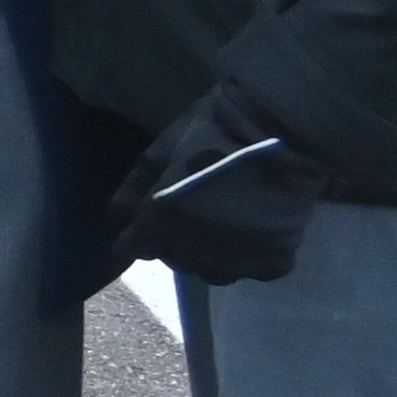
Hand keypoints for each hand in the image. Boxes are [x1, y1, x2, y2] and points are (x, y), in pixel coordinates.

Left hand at [113, 88, 323, 285]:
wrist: (280, 125)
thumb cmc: (212, 129)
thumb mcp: (160, 150)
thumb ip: (132, 189)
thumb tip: (116, 221)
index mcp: (159, 223)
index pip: (132, 247)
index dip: (138, 233)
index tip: (149, 220)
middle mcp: (193, 251)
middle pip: (173, 259)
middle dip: (173, 242)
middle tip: (192, 213)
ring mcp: (235, 261)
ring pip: (212, 271)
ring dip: (209, 254)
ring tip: (221, 224)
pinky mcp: (272, 261)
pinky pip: (253, 269)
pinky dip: (250, 255)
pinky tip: (253, 230)